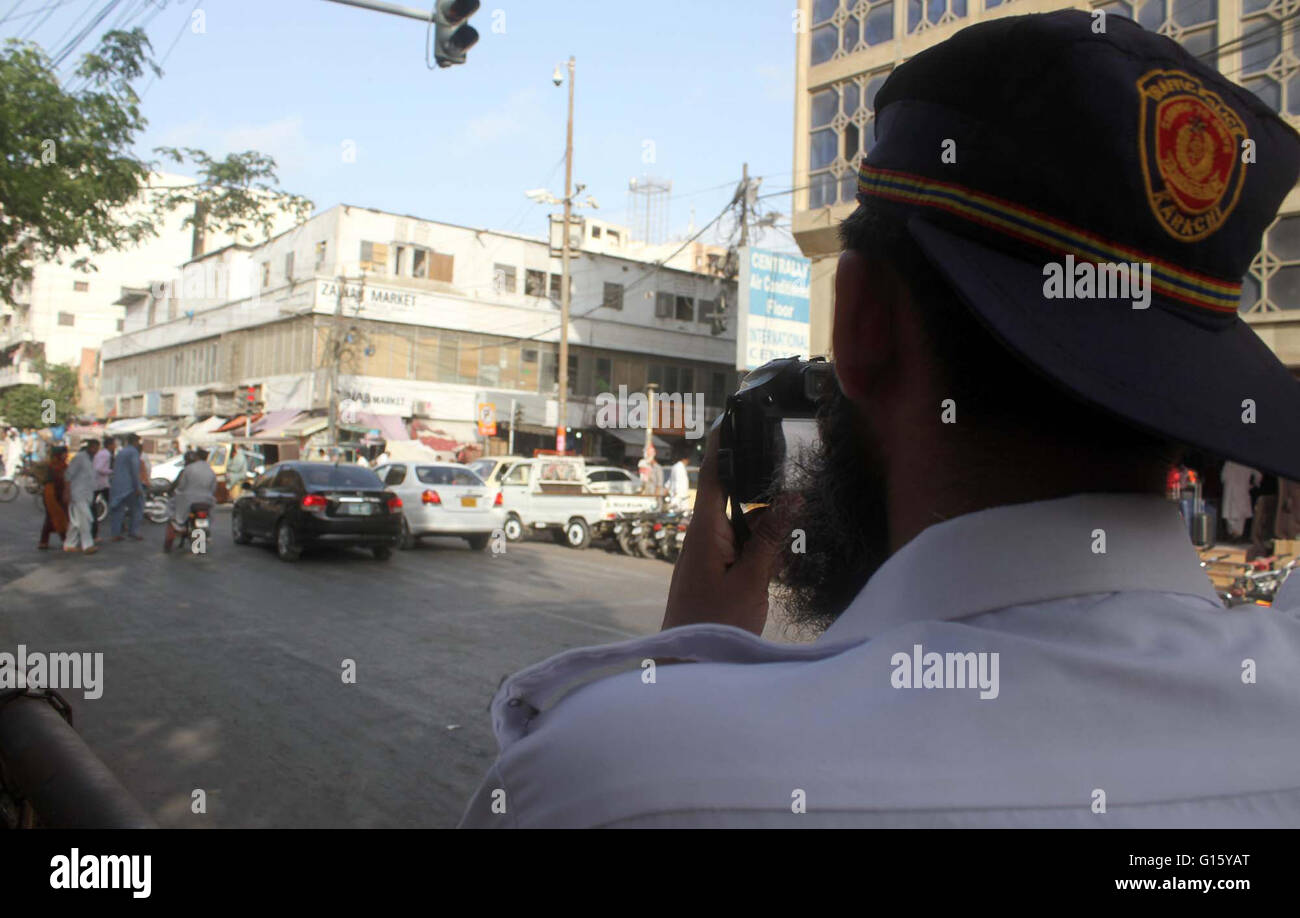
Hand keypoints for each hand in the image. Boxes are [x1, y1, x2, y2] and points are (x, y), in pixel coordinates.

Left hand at [662, 431, 797, 635]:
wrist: (688, 669)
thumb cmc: (713, 625)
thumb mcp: (751, 580)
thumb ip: (770, 538)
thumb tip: (792, 496)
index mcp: (704, 531)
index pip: (713, 475)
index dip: (723, 444)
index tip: (735, 415)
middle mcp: (702, 537)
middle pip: (734, 499)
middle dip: (764, 495)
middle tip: (796, 491)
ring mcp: (707, 557)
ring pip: (742, 527)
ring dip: (767, 529)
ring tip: (793, 535)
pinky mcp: (715, 574)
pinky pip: (741, 550)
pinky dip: (762, 552)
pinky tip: (782, 564)